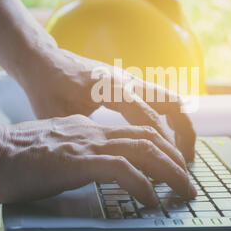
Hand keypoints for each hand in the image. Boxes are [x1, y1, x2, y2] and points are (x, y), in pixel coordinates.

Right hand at [0, 115, 196, 205]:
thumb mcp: (57, 147)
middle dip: (176, 160)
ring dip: (171, 172)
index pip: (137, 134)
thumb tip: (98, 165)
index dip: (162, 149)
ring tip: (184, 192)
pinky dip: (143, 185)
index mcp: (90, 129)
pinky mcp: (80, 161)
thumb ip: (80, 152)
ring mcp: (89, 144)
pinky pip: (123, 171)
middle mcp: (95, 132)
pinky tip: (151, 200)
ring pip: (145, 151)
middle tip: (189, 182)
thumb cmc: (18, 155)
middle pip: (150, 140)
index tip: (174, 167)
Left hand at [19, 46, 196, 162]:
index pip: (148, 120)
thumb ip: (85, 139)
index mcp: (111, 90)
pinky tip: (163, 137)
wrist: (45, 60)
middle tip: (186, 161)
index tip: (168, 170)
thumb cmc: (47, 89)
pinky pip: (159, 98)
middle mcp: (127, 81)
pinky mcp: (129, 82)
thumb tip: (104, 165)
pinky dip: (168, 118)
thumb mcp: (60, 119)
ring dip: (180, 124)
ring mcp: (131, 79)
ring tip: (180, 151)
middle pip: (172, 104)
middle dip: (184, 133)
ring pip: (170, 99)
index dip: (161, 147)